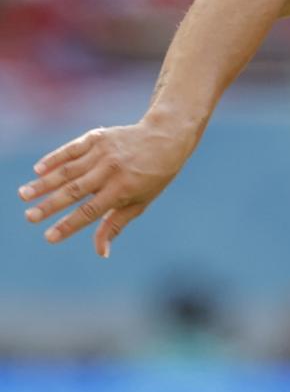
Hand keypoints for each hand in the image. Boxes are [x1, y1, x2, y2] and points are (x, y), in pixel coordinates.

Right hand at [17, 115, 197, 258]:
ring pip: (67, 171)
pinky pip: (71, 150)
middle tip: (29, 217)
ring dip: (44, 184)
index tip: (49, 237)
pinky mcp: (96, 138)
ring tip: (24, 195)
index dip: (68, 225)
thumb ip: (114, 225)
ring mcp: (102, 153)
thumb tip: (101, 253)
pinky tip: (38, 170)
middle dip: (49, 206)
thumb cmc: (153, 177)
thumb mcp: (140, 203)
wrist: (164, 139)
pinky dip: (53, 159)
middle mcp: (110, 171)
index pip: (90, 212)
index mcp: (123, 190)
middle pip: (74, 192)